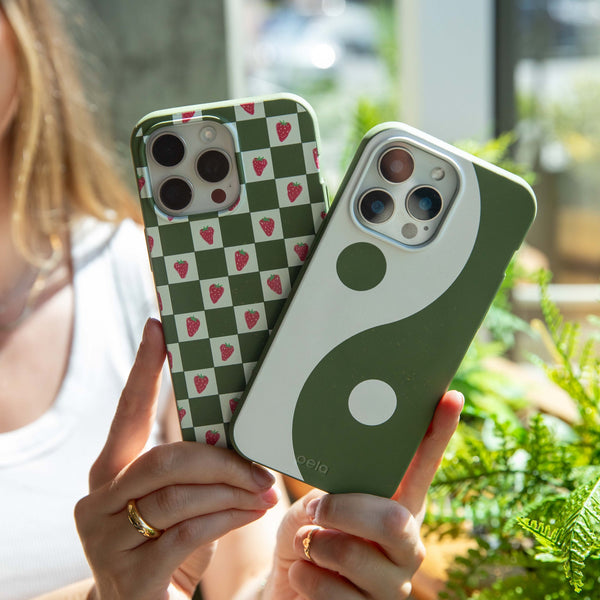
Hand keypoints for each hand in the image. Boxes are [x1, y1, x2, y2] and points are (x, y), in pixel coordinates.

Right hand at [75, 319, 278, 599]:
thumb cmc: (170, 544)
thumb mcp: (181, 500)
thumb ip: (194, 467)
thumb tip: (238, 431)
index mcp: (111, 473)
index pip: (128, 411)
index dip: (144, 368)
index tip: (158, 326)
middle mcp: (99, 500)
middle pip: (166, 457)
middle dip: (221, 459)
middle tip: (260, 466)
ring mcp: (107, 538)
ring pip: (181, 493)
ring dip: (232, 490)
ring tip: (264, 490)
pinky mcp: (128, 574)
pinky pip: (190, 530)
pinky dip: (229, 517)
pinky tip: (253, 512)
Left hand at [264, 390, 463, 599]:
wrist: (287, 583)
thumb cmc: (309, 534)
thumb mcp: (318, 504)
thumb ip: (337, 490)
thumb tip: (335, 484)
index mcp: (398, 506)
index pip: (423, 466)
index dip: (438, 432)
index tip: (450, 395)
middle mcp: (406, 544)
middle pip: (393, 521)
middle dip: (344, 510)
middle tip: (317, 507)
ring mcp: (393, 584)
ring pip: (354, 556)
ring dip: (315, 544)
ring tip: (306, 542)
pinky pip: (331, 593)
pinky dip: (304, 576)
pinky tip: (303, 573)